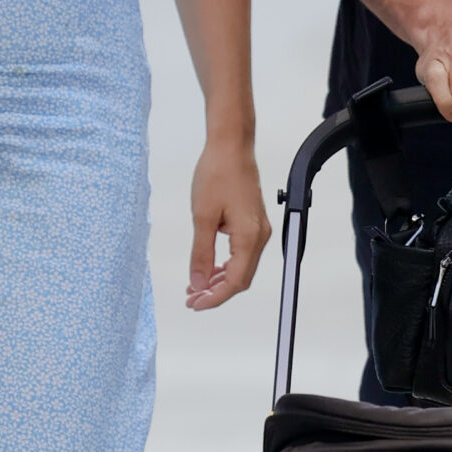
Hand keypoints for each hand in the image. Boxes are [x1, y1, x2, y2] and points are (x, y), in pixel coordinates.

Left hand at [186, 135, 271, 310]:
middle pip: (241, 278)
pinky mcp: (252, 223)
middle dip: (216, 292)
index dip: (215, 297)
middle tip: (192, 299)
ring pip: (242, 267)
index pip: (235, 281)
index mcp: (249, 236)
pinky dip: (225, 265)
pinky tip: (210, 269)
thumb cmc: (218, 173)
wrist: (230, 147)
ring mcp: (258, 229)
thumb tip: (198, 282)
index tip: (196, 304)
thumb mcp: (202, 217)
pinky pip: (242, 254)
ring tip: (196, 287)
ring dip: (220, 280)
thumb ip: (201, 254)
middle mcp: (259, 235)